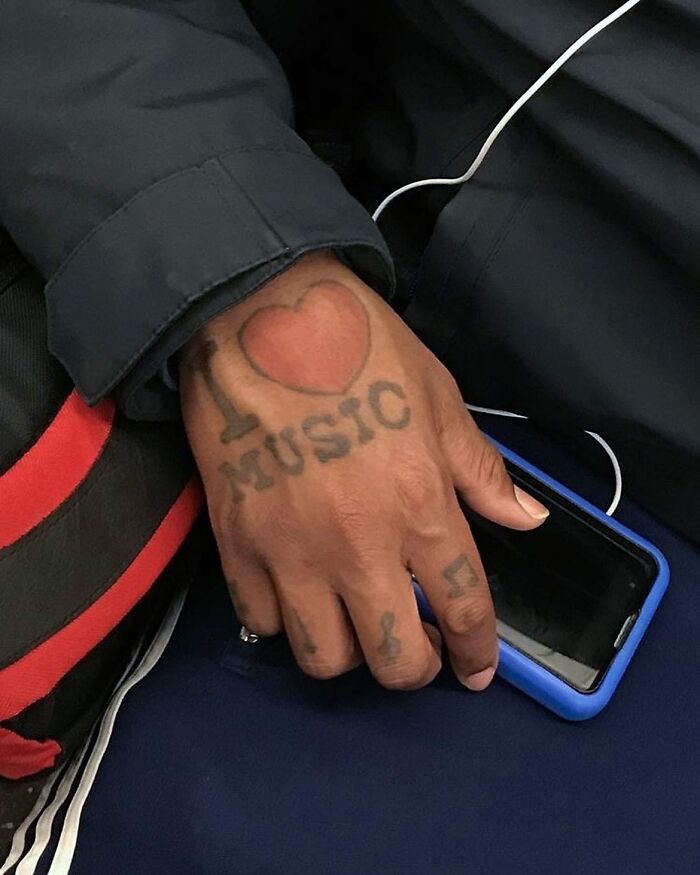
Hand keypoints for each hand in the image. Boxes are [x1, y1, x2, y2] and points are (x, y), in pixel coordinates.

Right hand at [180, 251, 547, 690]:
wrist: (259, 313)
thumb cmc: (359, 347)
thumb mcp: (438, 399)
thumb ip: (482, 472)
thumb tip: (528, 519)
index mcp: (421, 505)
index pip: (464, 607)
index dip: (477, 653)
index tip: (476, 670)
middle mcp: (358, 545)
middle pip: (395, 661)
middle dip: (418, 669)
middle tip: (418, 647)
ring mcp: (290, 551)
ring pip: (324, 659)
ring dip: (350, 654)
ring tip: (355, 620)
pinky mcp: (236, 543)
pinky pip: (259, 623)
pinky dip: (283, 623)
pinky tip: (296, 595)